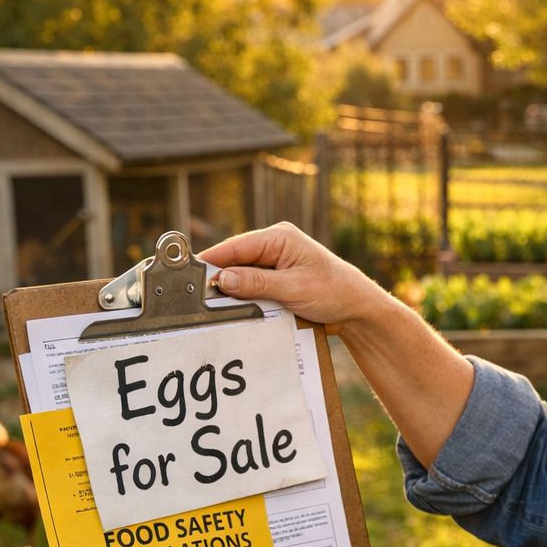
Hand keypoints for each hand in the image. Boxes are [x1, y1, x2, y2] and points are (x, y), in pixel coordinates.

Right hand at [198, 222, 389, 333]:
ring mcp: (274, 264)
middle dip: (219, 278)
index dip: (211, 261)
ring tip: (211, 306)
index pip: (235, 246)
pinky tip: (234, 310)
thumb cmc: (334, 291)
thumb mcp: (294, 288)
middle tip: (197, 297)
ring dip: (232, 291)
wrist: (357, 309)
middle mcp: (274, 246)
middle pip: (234, 261)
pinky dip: (244, 298)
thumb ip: (257, 283)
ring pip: (241, 277)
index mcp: (279, 237)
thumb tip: (223, 280)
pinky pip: (252, 288)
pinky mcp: (276, 281)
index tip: (188, 275)